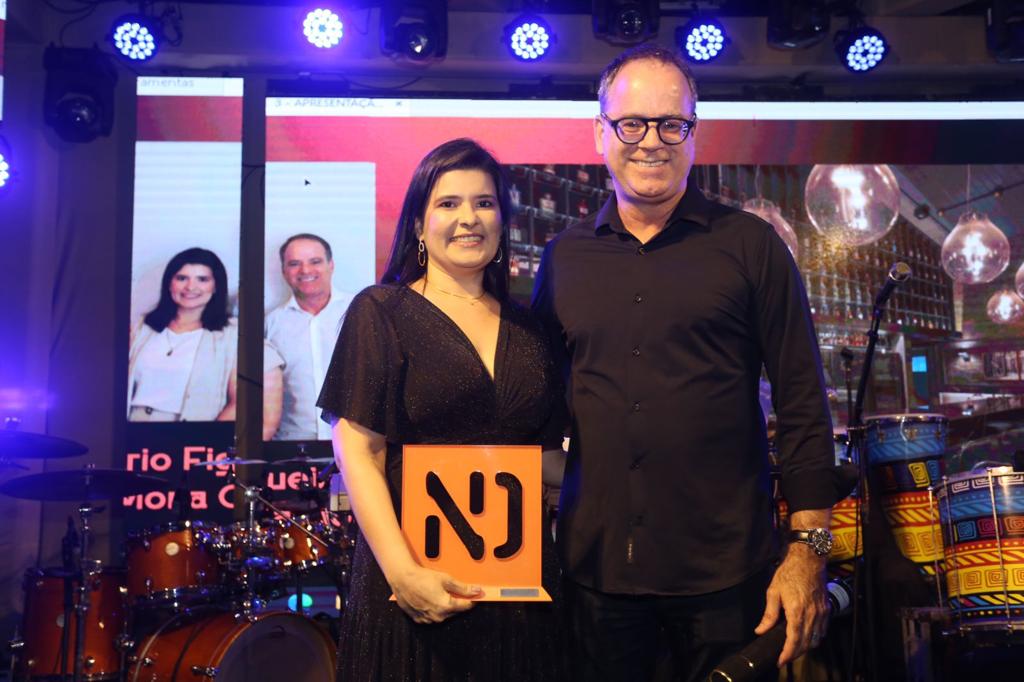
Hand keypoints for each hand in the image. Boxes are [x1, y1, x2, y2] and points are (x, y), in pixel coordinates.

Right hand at [389, 565, 482, 623]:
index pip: (466, 606)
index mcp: (446, 607)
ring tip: (439, 593)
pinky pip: (432, 616)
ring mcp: (428, 620)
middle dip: (458, 602)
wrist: (402, 579)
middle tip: (454, 591)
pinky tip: (430, 599)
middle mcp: (438, 617)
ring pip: (444, 615)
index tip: (476, 595)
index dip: (472, 600)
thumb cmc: (423, 578)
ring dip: (446, 606)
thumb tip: (478, 591)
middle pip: (455, 611)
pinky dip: (434, 609)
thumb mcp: (446, 579)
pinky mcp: (419, 620)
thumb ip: (463, 588)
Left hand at [754, 545, 828, 666]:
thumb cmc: (789, 572)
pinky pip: (823, 630)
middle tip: (785, 657)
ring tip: (795, 649)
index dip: (787, 654)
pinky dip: (816, 638)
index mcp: (796, 611)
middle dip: (795, 654)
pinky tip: (808, 637)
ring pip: (816, 639)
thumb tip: (761, 630)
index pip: (793, 640)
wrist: (808, 559)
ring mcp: (821, 612)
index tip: (781, 661)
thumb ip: (769, 614)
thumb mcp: (773, 591)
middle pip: (806, 643)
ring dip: (806, 647)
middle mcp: (811, 614)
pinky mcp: (826, 609)